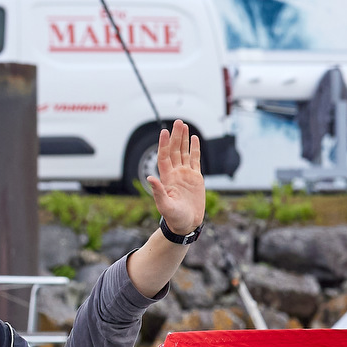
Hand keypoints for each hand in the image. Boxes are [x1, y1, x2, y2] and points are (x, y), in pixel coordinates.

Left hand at [147, 123, 205, 237]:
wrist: (187, 224)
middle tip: (178, 122)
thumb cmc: (174, 218)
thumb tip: (150, 178)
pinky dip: (195, 149)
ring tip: (184, 125)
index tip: (164, 131)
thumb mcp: (165, 206)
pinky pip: (195, 160)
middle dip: (175, 136)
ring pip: (184, 152)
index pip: (164, 156)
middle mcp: (175, 173)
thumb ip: (158, 192)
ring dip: (183, 139)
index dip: (164, 144)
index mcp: (167, 177)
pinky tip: (194, 138)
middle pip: (174, 150)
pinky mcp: (196, 178)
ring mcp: (186, 174)